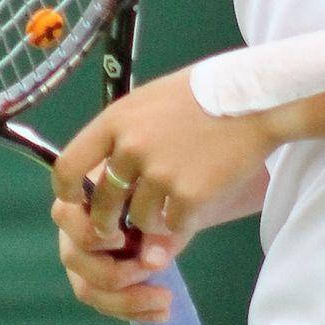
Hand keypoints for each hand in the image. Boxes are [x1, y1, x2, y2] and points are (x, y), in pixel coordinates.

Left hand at [51, 67, 278, 246]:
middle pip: (102, 204)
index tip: (76, 202)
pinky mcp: (189, 195)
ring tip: (175, 199)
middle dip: (110, 223)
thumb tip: (103, 176)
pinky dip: (181, 222)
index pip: (68, 166)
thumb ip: (124, 136)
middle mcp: (132, 147)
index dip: (68, 193)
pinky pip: (173, 226)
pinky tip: (197, 201)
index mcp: (117, 120)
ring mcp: (160, 172)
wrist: (256, 100)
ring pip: (140, 219)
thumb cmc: (203, 96)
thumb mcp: (151, 101)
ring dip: (153, 220)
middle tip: (123, 228)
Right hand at [51, 165, 188, 323]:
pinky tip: (163, 313)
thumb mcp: (166, 203)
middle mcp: (71, 229)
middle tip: (156, 269)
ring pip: (87, 289)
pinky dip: (133, 311)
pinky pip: (103, 304)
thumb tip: (154, 263)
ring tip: (166, 301)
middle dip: (116, 273)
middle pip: (74, 259)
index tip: (123, 238)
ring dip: (127, 300)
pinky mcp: (92, 282)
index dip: (92, 233)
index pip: (65, 215)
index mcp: (81, 197)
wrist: (169, 206)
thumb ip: (159, 229)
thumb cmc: (161, 194)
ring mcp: (80, 259)